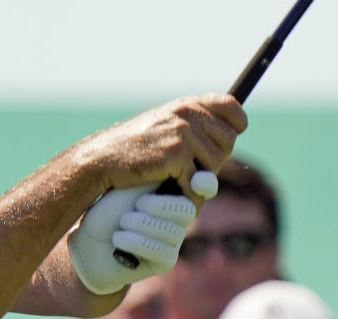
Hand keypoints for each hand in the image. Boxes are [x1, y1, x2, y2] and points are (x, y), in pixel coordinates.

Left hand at [68, 171, 216, 293]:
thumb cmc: (108, 209)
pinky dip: (136, 242)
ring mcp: (174, 240)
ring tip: (121, 224)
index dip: (203, 184)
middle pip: (186, 211)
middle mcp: (180, 218)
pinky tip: (118, 239)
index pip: (201, 187)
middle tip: (133, 208)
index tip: (196, 181)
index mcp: (176, 194)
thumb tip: (189, 160)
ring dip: (140, 225)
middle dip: (156, 207)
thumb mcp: (131, 186)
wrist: (87, 242)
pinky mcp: (166, 261)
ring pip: (172, 232)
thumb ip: (160, 175)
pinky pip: (162, 251)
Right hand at [70, 94, 245, 200]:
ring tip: (181, 183)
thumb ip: (192, 129)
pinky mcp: (177, 155)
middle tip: (194, 170)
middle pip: (228, 140)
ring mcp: (183, 133)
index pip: (231, 107)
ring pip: (215, 163)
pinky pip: (198, 181)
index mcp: (185, 104)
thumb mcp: (161, 126)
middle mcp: (187, 114)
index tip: (229, 137)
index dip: (235, 124)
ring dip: (201, 179)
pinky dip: (188, 194)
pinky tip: (175, 194)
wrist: (101, 160)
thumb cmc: (130, 148)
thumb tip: (228, 145)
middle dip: (215, 159)